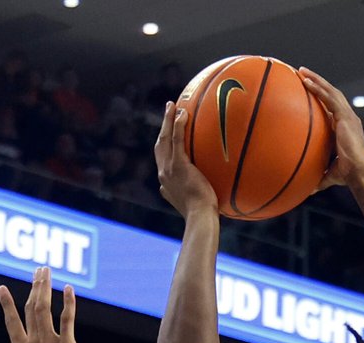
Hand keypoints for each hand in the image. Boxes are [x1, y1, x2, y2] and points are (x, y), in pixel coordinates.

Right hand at [0, 267, 80, 342]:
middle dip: (34, 287)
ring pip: (44, 309)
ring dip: (44, 288)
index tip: (2, 288)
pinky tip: (68, 288)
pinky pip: (67, 320)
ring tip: (46, 271)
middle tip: (38, 271)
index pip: (12, 322)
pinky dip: (68, 303)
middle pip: (30, 308)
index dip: (7, 304)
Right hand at [154, 101, 217, 218]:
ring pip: (165, 139)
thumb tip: (201, 191)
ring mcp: (169, 169)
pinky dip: (177, 125)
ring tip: (172, 105)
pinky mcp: (178, 165)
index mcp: (166, 182)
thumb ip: (195, 196)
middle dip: (163, 127)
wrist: (200, 217)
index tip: (168, 134)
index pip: (162, 159)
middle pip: (160, 145)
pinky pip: (177, 140)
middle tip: (168, 111)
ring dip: (167, 120)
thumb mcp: (194, 205)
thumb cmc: (202, 215)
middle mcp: (163, 174)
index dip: (164, 145)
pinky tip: (183, 113)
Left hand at [298, 67, 363, 189]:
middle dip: (318, 82)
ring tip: (301, 71)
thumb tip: (307, 190)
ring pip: (330, 91)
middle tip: (303, 74)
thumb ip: (319, 177)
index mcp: (346, 127)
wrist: (358, 172)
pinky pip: (329, 98)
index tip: (310, 91)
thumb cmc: (347, 175)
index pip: (332, 108)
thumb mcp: (329, 174)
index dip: (322, 98)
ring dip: (316, 80)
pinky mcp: (345, 116)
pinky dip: (318, 88)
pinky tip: (306, 81)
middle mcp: (348, 118)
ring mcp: (347, 116)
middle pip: (331, 94)